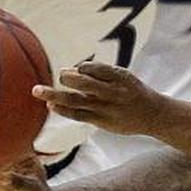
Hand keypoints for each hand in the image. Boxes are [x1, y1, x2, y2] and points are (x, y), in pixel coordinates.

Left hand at [33, 61, 166, 135]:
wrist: (153, 115)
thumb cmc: (133, 92)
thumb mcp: (124, 76)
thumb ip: (101, 73)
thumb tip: (70, 70)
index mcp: (120, 76)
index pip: (96, 68)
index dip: (82, 68)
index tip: (74, 69)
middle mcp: (112, 92)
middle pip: (83, 82)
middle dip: (66, 78)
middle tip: (58, 75)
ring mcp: (106, 108)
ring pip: (76, 100)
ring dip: (54, 95)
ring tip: (37, 91)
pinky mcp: (102, 122)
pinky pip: (78, 115)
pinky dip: (63, 110)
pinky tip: (51, 107)